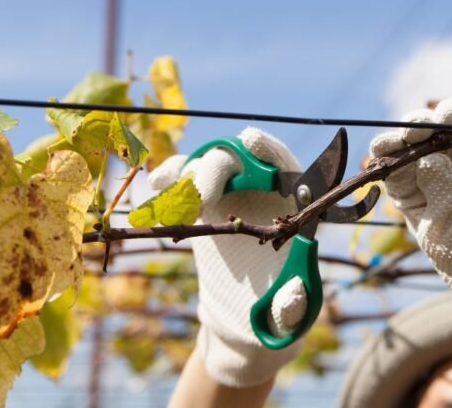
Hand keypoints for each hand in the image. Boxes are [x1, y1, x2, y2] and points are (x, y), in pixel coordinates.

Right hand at [150, 128, 307, 386]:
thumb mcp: (290, 310)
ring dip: (187, 173)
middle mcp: (263, 191)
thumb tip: (292, 295)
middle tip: (199, 199)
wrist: (246, 312)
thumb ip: (292, 304)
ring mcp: (231, 191)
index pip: (286, 165)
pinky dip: (170, 176)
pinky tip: (157, 185)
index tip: (251, 140)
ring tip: (170, 196)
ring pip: (208, 164)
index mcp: (294, 207)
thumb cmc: (277, 305)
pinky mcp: (204, 201)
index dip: (270, 148)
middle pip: (240, 161)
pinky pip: (185, 177)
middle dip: (216, 172)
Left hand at [369, 93, 451, 346]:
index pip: (391, 155)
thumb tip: (430, 158)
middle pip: (421, 129)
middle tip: (428, 126)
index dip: (391, 143)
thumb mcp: (451, 240)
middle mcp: (437, 161)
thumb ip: (443, 200)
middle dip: (421, 122)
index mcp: (411, 185)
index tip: (399, 140)